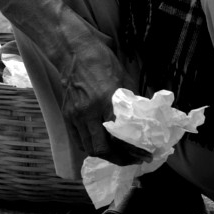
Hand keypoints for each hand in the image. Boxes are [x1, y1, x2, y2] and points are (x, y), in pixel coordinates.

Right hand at [58, 38, 151, 165]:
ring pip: (88, 148)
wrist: (74, 53)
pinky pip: (78, 140)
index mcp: (105, 102)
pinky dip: (90, 147)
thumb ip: (131, 105)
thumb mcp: (124, 81)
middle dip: (119, 159)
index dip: (134, 151)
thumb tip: (143, 123)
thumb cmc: (102, 62)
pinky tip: (101, 146)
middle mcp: (88, 112)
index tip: (146, 155)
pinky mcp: (67, 116)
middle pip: (101, 149)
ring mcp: (75, 115)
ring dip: (105, 155)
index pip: (120, 137)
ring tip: (119, 155)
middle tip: (134, 160)